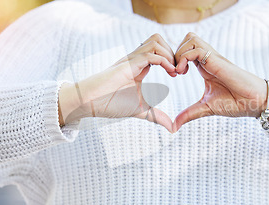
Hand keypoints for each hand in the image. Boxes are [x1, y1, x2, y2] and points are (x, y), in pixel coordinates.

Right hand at [59, 34, 176, 131]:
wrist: (89, 102)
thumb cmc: (110, 104)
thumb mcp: (141, 111)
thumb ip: (157, 116)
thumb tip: (172, 128)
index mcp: (140, 67)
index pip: (159, 50)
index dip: (172, 58)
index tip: (180, 74)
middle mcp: (136, 59)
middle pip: (159, 39)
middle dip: (173, 51)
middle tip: (179, 70)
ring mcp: (131, 60)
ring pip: (155, 41)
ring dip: (169, 53)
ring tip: (174, 71)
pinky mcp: (128, 64)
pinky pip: (150, 53)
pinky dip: (164, 60)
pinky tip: (170, 73)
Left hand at [173, 32, 268, 131]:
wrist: (254, 103)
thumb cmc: (235, 103)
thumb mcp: (206, 108)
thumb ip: (189, 114)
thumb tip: (174, 127)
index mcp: (205, 66)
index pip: (186, 49)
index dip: (175, 58)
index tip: (173, 75)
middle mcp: (209, 59)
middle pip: (188, 38)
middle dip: (174, 52)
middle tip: (173, 71)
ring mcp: (214, 58)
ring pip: (191, 39)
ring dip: (179, 53)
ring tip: (179, 71)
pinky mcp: (217, 61)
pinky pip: (196, 49)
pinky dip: (184, 57)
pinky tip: (184, 73)